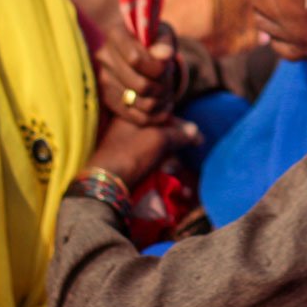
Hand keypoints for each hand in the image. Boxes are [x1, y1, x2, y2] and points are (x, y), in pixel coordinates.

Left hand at [86, 116, 201, 188]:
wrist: (107, 183)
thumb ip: (177, 134)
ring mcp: (129, 150)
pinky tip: (176, 189)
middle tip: (187, 159)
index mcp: (133, 118)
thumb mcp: (157, 138)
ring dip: (171, 164)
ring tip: (171, 174)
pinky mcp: (130, 168)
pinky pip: (152, 167)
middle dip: (176, 150)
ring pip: (159, 154)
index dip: (182, 127)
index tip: (198, 140)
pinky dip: (164, 174)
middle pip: (162, 136)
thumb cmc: (131, 153)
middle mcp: (130, 132)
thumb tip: (194, 130)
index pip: (162, 117)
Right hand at [97, 23, 178, 124]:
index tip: (167, 66)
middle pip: (140, 85)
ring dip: (160, 101)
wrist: (142, 50)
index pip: (135, 60)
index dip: (157, 68)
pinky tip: (163, 107)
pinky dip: (154, 115)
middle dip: (163, 86)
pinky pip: (135, 116)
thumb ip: (165, 43)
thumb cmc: (154, 39)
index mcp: (115, 34)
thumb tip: (165, 55)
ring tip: (168, 92)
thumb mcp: (163, 34)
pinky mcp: (108, 98)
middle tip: (170, 82)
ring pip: (140, 102)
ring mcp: (104, 79)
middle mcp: (104, 56)